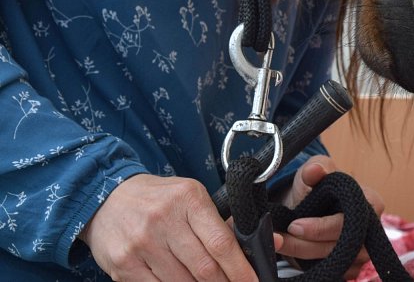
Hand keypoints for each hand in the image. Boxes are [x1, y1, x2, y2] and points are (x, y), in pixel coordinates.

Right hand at [81, 173, 257, 280]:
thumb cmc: (157, 199)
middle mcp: (164, 220)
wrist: (107, 198)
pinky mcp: (124, 264)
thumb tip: (244, 249)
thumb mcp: (190, 196)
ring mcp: (142, 244)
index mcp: (189, 200)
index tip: (252, 281)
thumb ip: (214, 221)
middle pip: (204, 267)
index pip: (221, 242)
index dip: (240, 268)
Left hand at [276, 155, 384, 275]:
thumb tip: (315, 170)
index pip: (351, 220)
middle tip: (281, 238)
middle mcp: (372, 230)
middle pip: (343, 245)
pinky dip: (309, 265)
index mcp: (371, 203)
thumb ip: (313, 170)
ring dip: (303, 254)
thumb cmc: (315, 187)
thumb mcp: (311, 172)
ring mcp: (363, 251)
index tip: (295, 225)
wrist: (307, 207)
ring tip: (280, 243)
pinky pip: (332, 272)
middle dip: (308, 244)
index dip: (322, 226)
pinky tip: (291, 254)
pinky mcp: (351, 267)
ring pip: (335, 262)